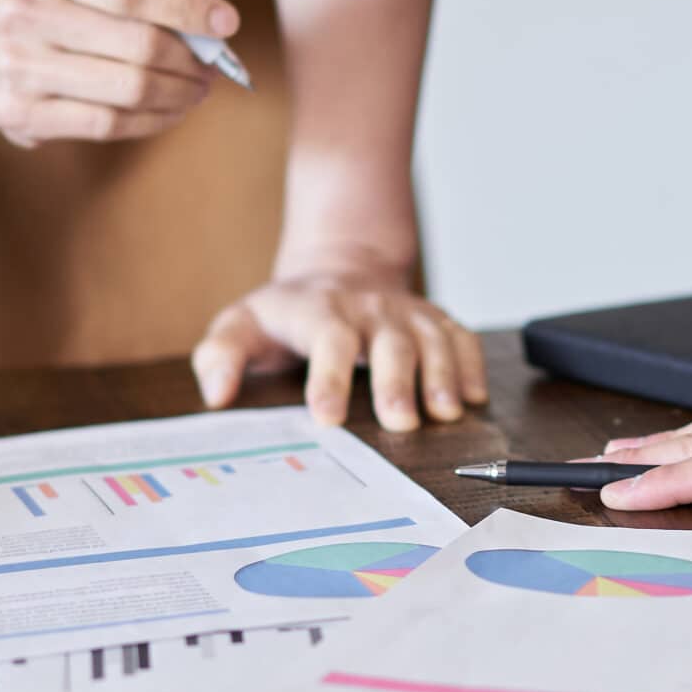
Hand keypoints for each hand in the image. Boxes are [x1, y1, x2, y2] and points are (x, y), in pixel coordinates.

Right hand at [0, 0, 238, 146]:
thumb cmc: (67, 1)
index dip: (185, 6)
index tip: (227, 21)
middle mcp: (20, 11)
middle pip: (136, 44)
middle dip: (190, 58)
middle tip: (214, 63)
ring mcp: (18, 66)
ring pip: (129, 88)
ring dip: (179, 92)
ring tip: (198, 86)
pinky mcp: (24, 113)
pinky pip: (109, 124)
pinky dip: (154, 119)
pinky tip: (172, 109)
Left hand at [191, 257, 488, 432]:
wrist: (339, 268)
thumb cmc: (287, 314)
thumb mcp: (242, 325)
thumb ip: (222, 356)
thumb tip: (217, 394)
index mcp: (319, 311)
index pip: (327, 340)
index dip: (328, 378)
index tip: (327, 418)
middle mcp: (369, 309)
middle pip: (390, 341)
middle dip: (397, 381)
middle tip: (401, 422)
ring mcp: (407, 313)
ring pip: (432, 339)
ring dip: (443, 375)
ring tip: (447, 413)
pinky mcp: (435, 321)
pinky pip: (460, 337)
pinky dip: (472, 365)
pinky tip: (474, 398)